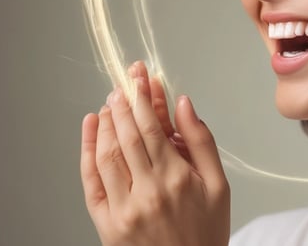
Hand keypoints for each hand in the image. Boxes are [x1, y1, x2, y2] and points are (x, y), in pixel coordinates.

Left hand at [80, 62, 230, 245]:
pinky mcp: (107, 222)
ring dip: (106, 122)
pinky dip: (88, 150)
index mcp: (176, 179)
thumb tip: (185, 106)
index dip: (143, 97)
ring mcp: (123, 207)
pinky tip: (91, 128)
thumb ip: (202, 143)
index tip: (140, 77)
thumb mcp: (219, 186)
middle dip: (124, 101)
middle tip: (124, 80)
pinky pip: (92, 180)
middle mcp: (147, 191)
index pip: (151, 127)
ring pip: (107, 153)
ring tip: (111, 101)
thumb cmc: (206, 232)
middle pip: (127, 134)